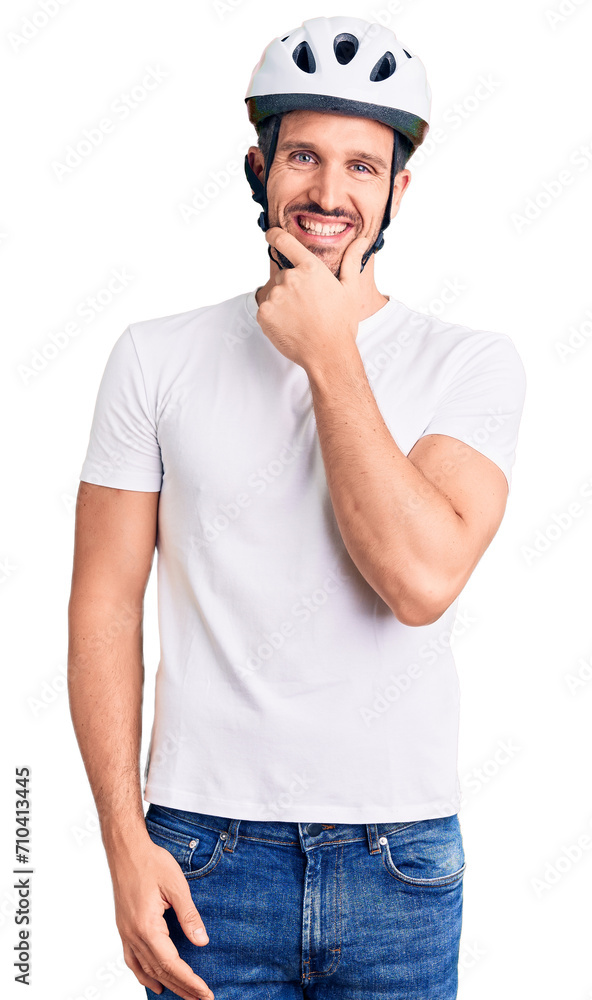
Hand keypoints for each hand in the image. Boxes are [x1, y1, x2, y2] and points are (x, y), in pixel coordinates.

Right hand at [110, 837, 213, 999]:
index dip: (190, 981)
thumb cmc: (151, 862)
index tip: (206, 994)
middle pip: (159, 972)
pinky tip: (154, 983)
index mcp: (146, 927)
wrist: (126, 849)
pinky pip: (132, 960)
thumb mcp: (176, 885)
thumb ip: (189, 915)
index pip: (171, 964)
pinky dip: (144, 975)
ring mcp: (126, 933)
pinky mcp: (124, 928)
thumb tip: (202, 941)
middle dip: (182, 988)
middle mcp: (133, 935)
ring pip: (146, 969)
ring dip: (166, 985)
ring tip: (186, 996)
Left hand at [257, 227, 370, 371]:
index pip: (284, 241)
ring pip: (274, 294)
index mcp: (310, 268)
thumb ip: (351, 261)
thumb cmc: (341, 323)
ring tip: (300, 320)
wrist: (328, 354)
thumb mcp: (350, 289)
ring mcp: (275, 296)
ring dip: (282, 303)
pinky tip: (289, 326)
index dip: (274, 236)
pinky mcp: (264, 313)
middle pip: (283, 276)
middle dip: (291, 288)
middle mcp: (290, 278)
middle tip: (307, 308)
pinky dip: (273, 317)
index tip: (270, 235)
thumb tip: (362, 240)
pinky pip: (265, 310)